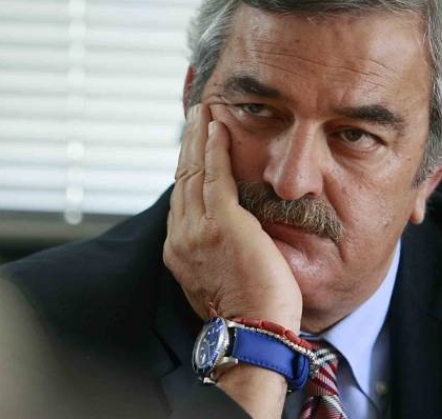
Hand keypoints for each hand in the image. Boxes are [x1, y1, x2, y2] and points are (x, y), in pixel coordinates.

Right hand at [163, 103, 301, 331]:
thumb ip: (214, 251)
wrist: (254, 332)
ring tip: (202, 113)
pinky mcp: (222, 222)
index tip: (193, 149)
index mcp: (181, 250)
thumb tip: (224, 234)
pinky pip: (215, 175)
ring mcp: (198, 228)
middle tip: (193, 118)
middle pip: (181, 179)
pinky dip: (214, 149)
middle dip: (186, 146)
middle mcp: (182, 236)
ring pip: (193, 172)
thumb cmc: (248, 309)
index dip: (186, 169)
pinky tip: (217, 128)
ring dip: (197, 139)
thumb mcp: (219, 278)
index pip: (182, 199)